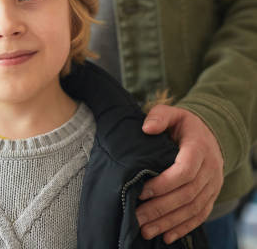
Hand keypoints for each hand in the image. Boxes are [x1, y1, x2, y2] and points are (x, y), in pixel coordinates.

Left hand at [137, 105, 223, 243]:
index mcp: (199, 148)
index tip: (141, 191)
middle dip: (160, 208)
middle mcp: (209, 169)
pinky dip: (183, 228)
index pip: (185, 170)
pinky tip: (166, 237)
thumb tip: (147, 128)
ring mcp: (212, 185)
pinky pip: (200, 215)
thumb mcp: (172, 113)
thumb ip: (159, 116)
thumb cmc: (183, 125)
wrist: (208, 134)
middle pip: (187, 194)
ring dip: (169, 222)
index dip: (163, 183)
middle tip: (136, 217)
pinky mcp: (210, 196)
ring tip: (145, 231)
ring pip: (193, 208)